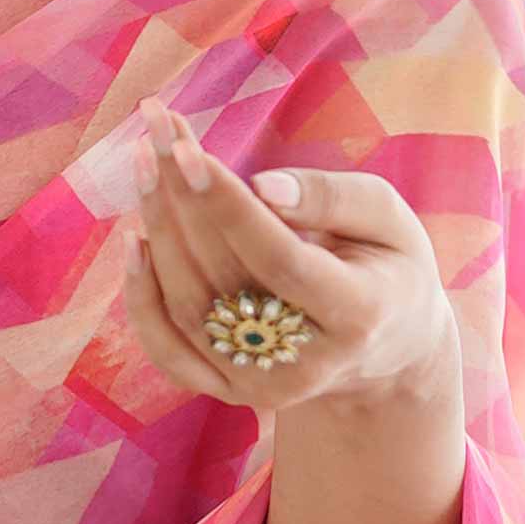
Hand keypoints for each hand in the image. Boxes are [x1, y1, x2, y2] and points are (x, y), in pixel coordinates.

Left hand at [118, 97, 459, 424]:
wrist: (386, 356)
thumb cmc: (388, 267)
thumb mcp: (388, 219)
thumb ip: (333, 198)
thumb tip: (262, 185)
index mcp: (358, 316)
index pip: (277, 258)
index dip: (227, 205)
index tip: (184, 149)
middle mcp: (306, 364)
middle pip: (223, 279)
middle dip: (181, 198)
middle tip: (152, 130)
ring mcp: (263, 387)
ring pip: (188, 312)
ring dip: (157, 230)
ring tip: (141, 162)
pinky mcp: (231, 394)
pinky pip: (170, 351)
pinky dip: (142, 298)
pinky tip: (135, 238)